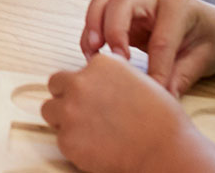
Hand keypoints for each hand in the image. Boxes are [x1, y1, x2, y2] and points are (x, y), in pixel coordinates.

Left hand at [41, 52, 214, 172]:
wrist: (164, 149)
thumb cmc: (160, 119)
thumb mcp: (138, 80)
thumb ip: (111, 76)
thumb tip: (99, 83)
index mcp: (100, 64)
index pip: (78, 71)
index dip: (86, 86)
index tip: (95, 98)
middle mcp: (80, 83)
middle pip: (56, 85)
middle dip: (66, 97)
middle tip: (84, 113)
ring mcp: (70, 110)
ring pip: (50, 110)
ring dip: (63, 119)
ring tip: (88, 131)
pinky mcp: (67, 138)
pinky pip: (61, 139)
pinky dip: (74, 144)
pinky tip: (96, 148)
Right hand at [81, 0, 214, 95]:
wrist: (214, 30)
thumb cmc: (210, 41)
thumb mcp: (204, 60)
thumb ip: (181, 77)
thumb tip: (161, 99)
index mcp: (179, 7)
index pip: (160, 38)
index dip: (156, 69)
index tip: (153, 93)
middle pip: (121, 1)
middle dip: (112, 31)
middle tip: (113, 60)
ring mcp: (136, 3)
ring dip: (93, 25)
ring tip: (93, 52)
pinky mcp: (123, 15)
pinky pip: (99, 12)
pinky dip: (91, 31)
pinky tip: (94, 55)